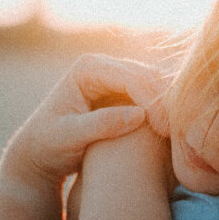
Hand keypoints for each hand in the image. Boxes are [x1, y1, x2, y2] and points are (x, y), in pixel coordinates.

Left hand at [4, 54, 168, 189]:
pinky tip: (173, 133)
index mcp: (88, 68)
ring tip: (179, 135)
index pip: (131, 78)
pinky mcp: (124, 93)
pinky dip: (165, 111)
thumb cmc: (48, 145)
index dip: (152, 102)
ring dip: (169, 107)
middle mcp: (105, 66)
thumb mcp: (68, 137)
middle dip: (165, 103)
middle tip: (179, 134)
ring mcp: (116, 78)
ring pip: (155, 85)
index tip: (164, 131)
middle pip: (148, 77)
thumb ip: (101, 125)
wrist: (39, 153)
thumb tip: (139, 116)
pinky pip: (154, 96)